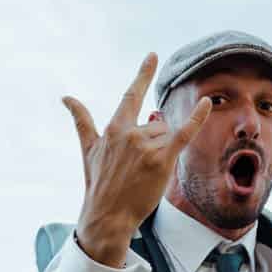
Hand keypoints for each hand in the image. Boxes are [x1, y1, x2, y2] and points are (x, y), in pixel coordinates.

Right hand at [64, 55, 213, 265]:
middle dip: (154, 142)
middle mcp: (130, 133)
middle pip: (157, 124)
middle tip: (139, 169)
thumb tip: (65, 97)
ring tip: (145, 174)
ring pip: (167, 136)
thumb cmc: (99, 184)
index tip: (153, 56)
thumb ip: (81, 120)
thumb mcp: (88, 149)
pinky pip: (183, 133)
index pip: (131, 95)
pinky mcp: (161, 160)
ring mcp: (146, 146)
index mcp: (114, 128)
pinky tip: (205, 103)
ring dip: (163, 152)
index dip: (143, 75)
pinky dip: (196, 118)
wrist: (107, 216)